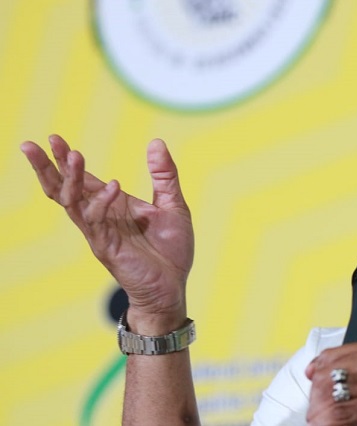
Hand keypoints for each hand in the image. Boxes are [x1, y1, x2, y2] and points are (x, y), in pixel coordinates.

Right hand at [20, 135, 193, 331]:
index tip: (53, 138)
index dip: (67, 159)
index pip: (82, 179)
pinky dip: (102, 201)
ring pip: (72, 202)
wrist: (173, 285)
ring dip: (70, 179)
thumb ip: (164, 175)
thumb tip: (156, 142)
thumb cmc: (171, 249)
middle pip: (63, 189)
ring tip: (73, 155)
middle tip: (33, 144)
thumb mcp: (173, 204)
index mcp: (113, 205)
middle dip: (47, 167)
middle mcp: (100, 217)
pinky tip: (114, 186)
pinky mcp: (106, 247)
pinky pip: (96, 220)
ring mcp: (100, 232)